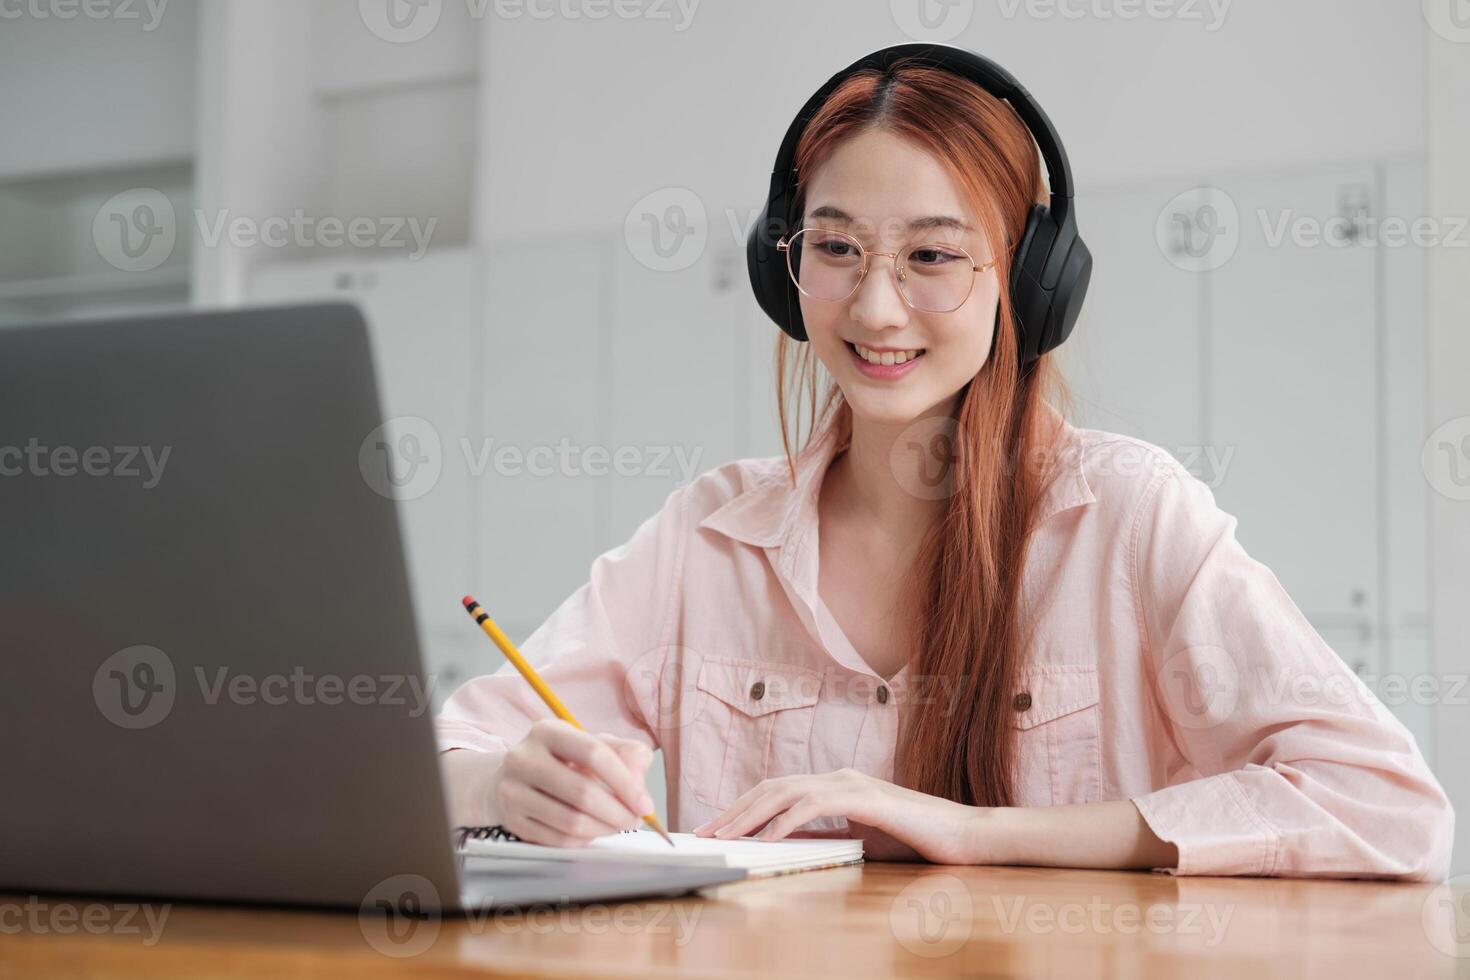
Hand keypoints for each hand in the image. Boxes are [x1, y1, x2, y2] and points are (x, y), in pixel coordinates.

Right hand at [493, 718, 654, 846]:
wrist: (512, 778)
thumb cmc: (563, 760)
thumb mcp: (593, 744)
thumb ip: (625, 753)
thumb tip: (639, 780)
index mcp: (548, 731)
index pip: (594, 754)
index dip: (625, 782)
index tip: (645, 804)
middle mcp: (524, 758)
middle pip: (582, 792)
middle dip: (618, 812)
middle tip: (635, 820)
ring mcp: (512, 791)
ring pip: (571, 821)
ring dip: (604, 829)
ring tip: (618, 826)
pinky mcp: (511, 820)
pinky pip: (557, 839)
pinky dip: (583, 840)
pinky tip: (593, 831)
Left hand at [690, 768, 983, 863]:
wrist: (964, 835)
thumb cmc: (917, 840)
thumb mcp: (862, 840)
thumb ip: (828, 837)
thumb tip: (787, 845)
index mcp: (836, 785)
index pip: (778, 792)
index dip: (743, 808)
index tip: (717, 828)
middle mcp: (838, 777)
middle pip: (772, 788)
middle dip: (734, 810)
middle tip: (704, 831)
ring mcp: (851, 784)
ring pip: (785, 792)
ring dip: (750, 814)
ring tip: (724, 835)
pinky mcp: (865, 798)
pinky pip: (814, 806)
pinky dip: (785, 821)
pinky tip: (765, 838)